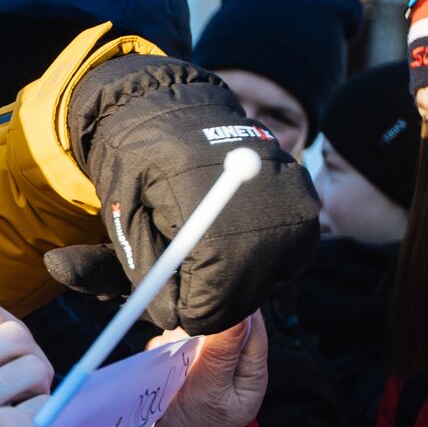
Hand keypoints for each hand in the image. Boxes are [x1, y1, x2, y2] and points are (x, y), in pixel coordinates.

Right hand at [0, 294, 53, 426]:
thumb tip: (2, 331)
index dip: (2, 326)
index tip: (1, 352)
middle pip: (16, 335)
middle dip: (27, 357)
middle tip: (20, 383)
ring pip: (35, 369)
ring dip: (37, 388)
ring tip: (19, 408)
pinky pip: (39, 410)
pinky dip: (39, 420)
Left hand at [43, 55, 318, 333]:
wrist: (173, 108)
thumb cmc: (137, 161)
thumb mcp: (120, 213)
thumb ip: (140, 270)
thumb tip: (168, 318)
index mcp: (210, 208)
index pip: (211, 299)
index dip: (185, 309)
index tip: (165, 296)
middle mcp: (263, 207)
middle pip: (243, 297)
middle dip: (207, 299)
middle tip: (180, 278)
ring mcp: (294, 204)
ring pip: (265, 283)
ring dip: (231, 282)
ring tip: (199, 244)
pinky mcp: (307, 204)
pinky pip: (285, 261)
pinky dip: (255, 262)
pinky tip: (227, 234)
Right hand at [136, 312, 266, 426]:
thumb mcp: (210, 392)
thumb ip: (222, 352)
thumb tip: (239, 312)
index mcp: (250, 368)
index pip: (250, 323)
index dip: (231, 310)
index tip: (206, 311)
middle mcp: (230, 362)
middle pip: (219, 321)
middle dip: (196, 326)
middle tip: (185, 348)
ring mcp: (206, 363)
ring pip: (193, 329)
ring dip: (177, 338)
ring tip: (172, 365)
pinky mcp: (183, 365)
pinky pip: (173, 342)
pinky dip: (164, 348)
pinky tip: (162, 366)